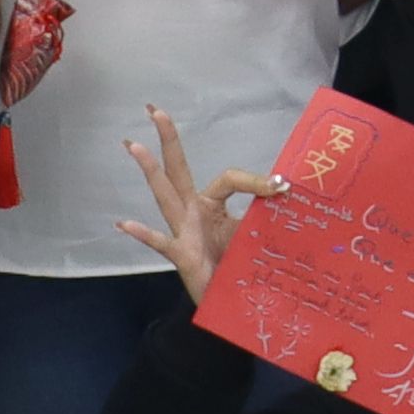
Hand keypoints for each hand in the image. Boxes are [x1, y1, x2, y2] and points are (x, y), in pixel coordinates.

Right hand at [111, 102, 276, 302]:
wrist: (228, 303)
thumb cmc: (237, 265)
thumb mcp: (255, 232)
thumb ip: (265, 212)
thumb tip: (289, 188)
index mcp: (211, 204)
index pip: (229, 178)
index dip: (257, 179)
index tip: (284, 186)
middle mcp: (193, 213)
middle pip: (178, 170)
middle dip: (168, 140)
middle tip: (154, 110)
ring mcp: (183, 232)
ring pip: (165, 196)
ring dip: (150, 171)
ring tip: (134, 145)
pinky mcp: (181, 256)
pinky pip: (160, 242)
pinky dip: (143, 233)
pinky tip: (124, 223)